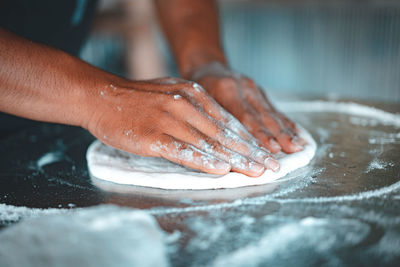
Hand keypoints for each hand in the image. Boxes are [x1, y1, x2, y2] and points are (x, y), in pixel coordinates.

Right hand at [84, 77, 279, 176]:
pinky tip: (221, 170)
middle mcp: (186, 104)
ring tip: (255, 171)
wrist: (102, 97)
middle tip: (271, 165)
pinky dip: (205, 162)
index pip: (228, 120)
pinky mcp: (154, 137)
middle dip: (250, 152)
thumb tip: (218, 128)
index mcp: (193, 93)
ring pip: (209, 143)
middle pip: (224, 133)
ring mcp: (170, 120)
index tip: (265, 152)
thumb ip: (196, 108)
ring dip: (235, 160)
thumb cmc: (137, 98)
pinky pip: (184, 151)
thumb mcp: (172, 92)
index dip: (249, 139)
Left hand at [191, 62, 305, 153]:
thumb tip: (222, 149)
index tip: (270, 150)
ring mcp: (254, 89)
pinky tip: (297, 134)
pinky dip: (286, 124)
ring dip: (286, 131)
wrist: (207, 66)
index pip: (245, 117)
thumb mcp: (197, 99)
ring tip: (298, 147)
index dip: (259, 135)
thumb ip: (210, 119)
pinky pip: (274, 110)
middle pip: (263, 116)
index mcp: (226, 89)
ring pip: (271, 113)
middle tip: (291, 151)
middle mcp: (244, 88)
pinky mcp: (260, 93)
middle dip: (278, 136)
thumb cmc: (198, 87)